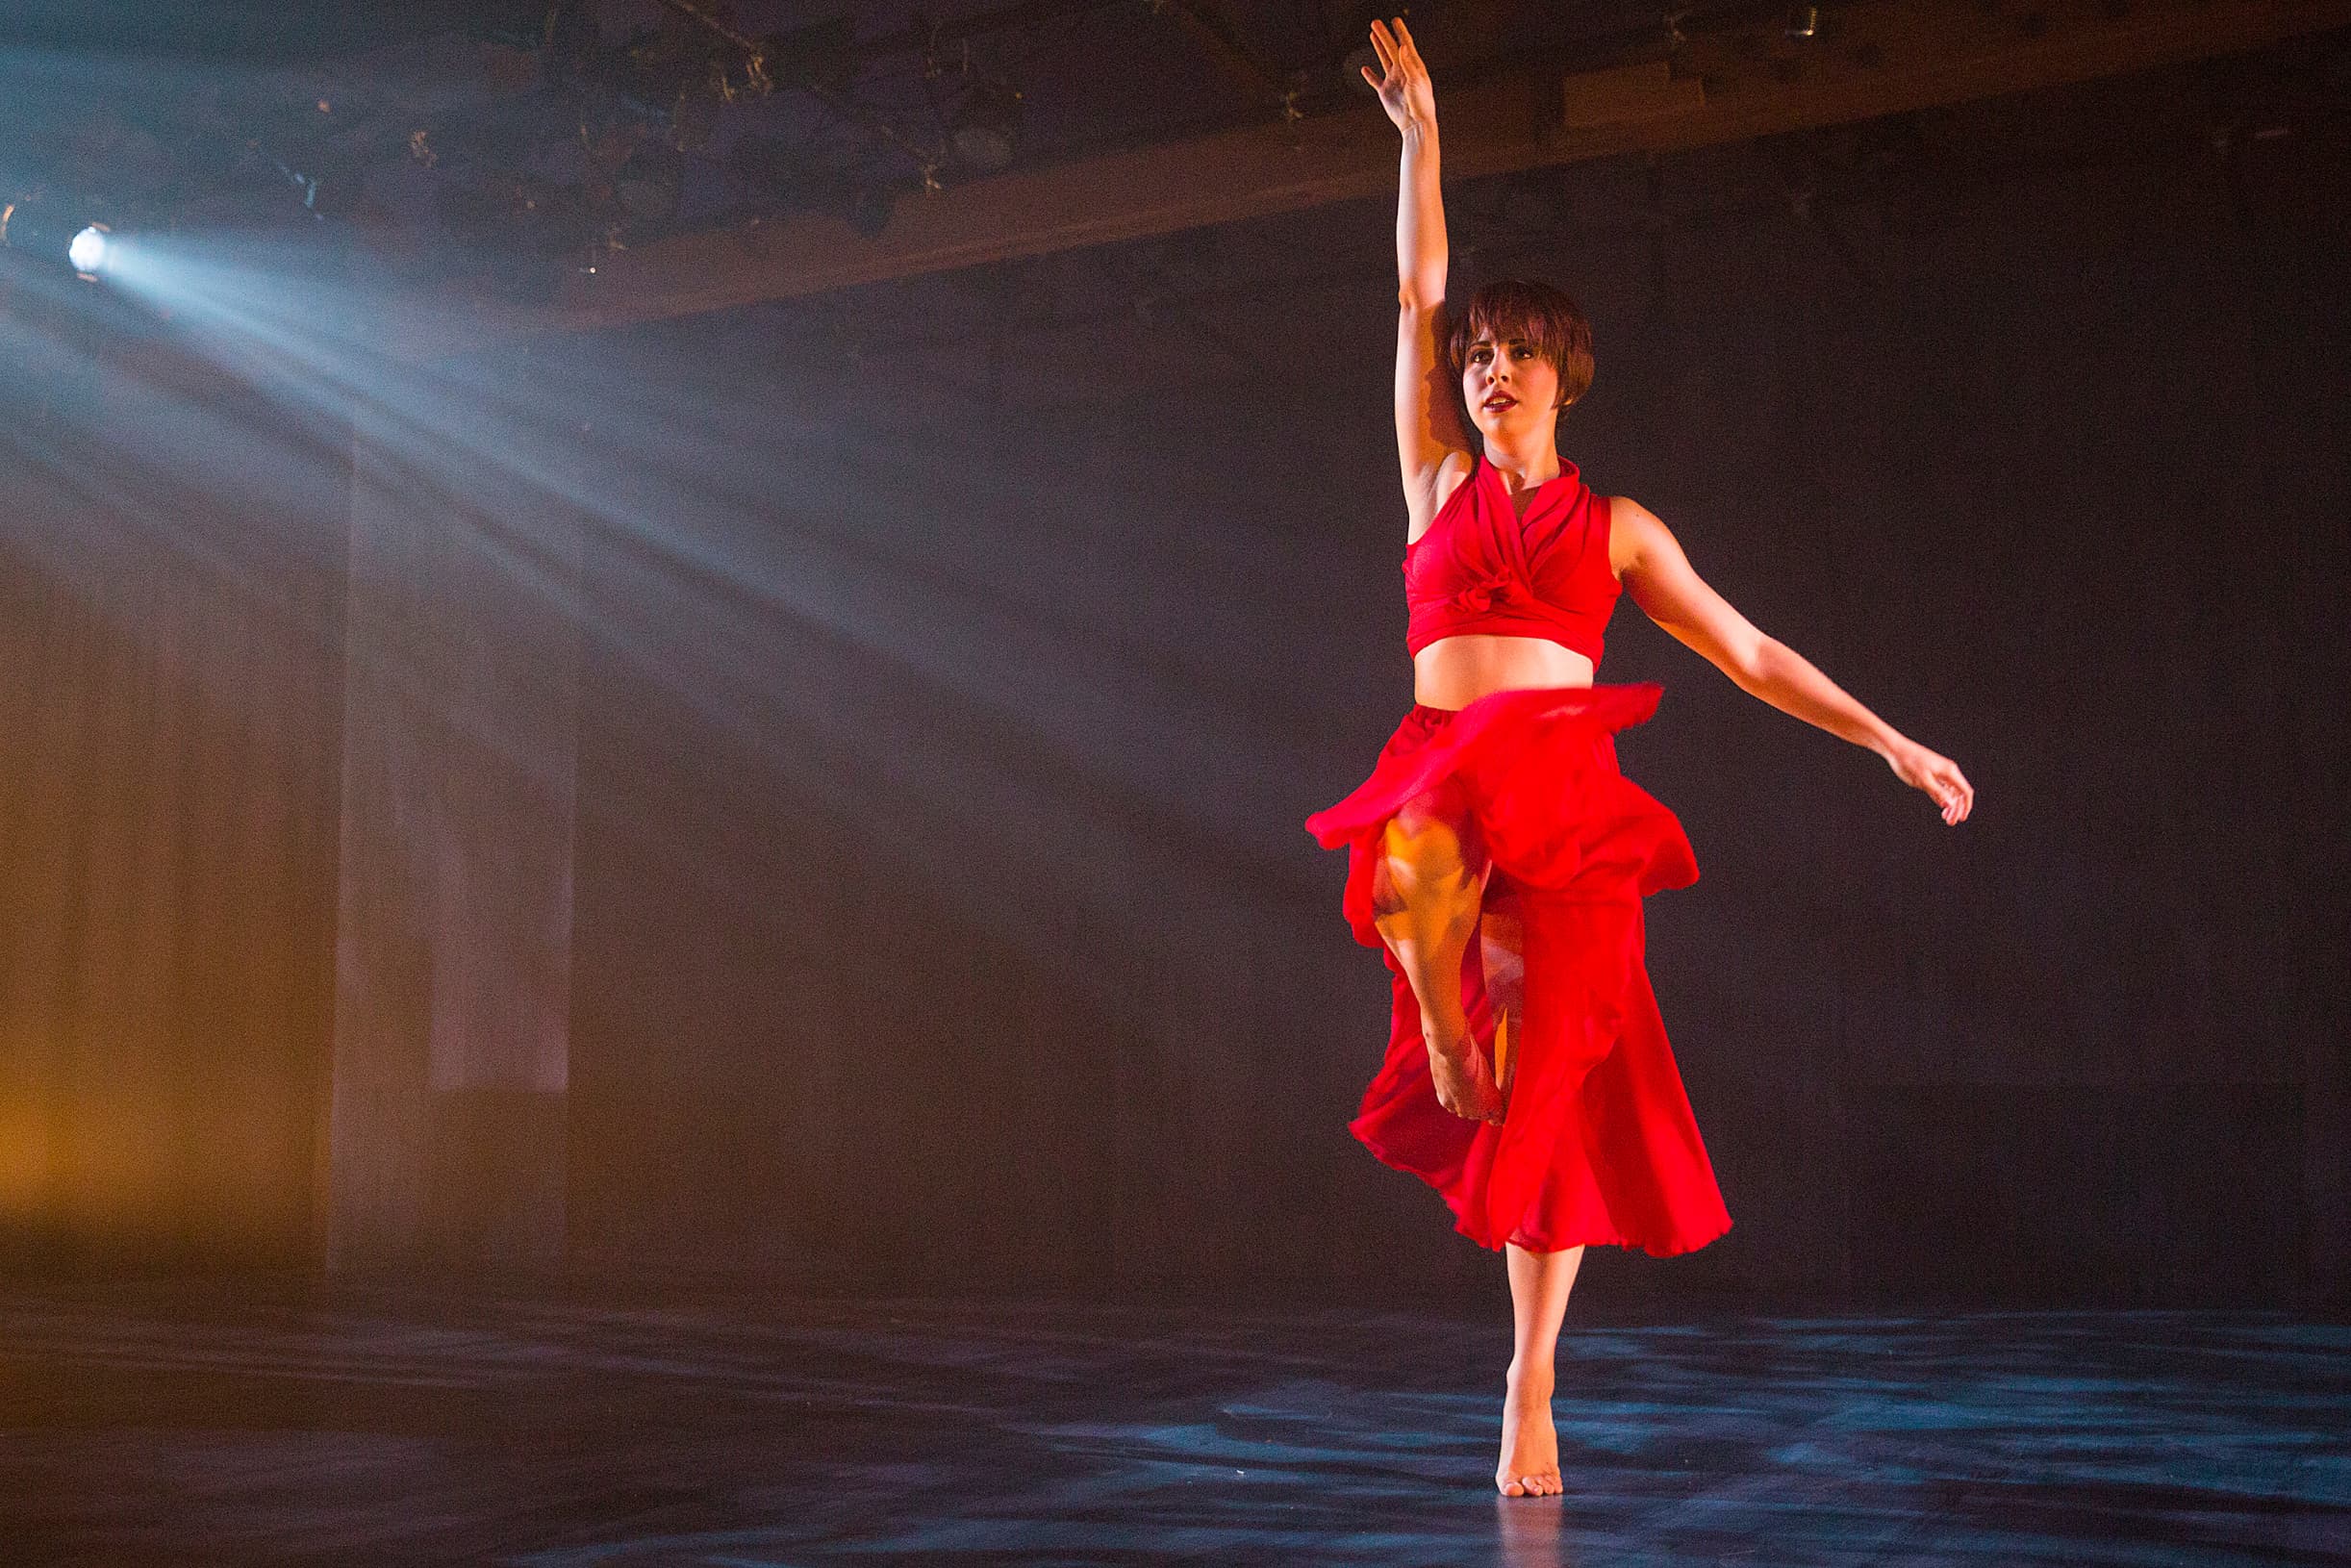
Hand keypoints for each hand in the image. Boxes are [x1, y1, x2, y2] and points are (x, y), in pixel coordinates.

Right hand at [1362, 17, 1436, 134]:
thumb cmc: (1421, 103)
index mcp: (1413, 66)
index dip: (1400, 31)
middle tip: (1375, 23)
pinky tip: (1364, 68)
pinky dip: (1369, 75)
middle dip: (1383, 35)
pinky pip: (1375, 81)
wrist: (1415, 123)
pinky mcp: (1385, 92)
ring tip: (1372, 34)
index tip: (1395, 20)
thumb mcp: (1416, 81)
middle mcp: (1403, 71)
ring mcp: (1393, 81)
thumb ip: (1409, 64)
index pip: (1406, 44)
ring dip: (1377, 46)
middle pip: (1391, 48)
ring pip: (1383, 59)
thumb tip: (1402, 46)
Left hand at [1887, 740, 1973, 824]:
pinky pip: (1944, 787)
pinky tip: (1941, 806)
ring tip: (1946, 817)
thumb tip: (1950, 805)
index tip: (1961, 818)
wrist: (1896, 749)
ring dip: (1951, 805)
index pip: (1965, 791)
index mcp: (1949, 771)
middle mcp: (1949, 771)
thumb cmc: (1908, 763)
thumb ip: (1937, 793)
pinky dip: (1944, 798)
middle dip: (1957, 808)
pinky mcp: (1934, 773)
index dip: (1966, 806)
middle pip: (1959, 793)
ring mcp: (1942, 771)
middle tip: (1950, 822)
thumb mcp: (1922, 780)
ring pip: (1952, 791)